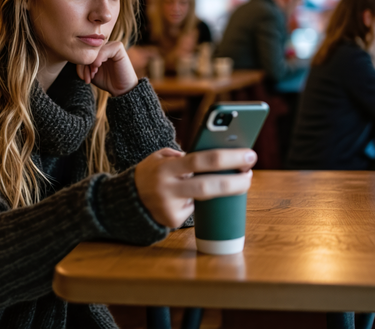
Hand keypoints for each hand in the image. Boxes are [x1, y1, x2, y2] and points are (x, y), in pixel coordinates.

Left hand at [76, 41, 137, 96]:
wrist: (121, 90)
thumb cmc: (107, 81)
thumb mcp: (91, 73)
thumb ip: (83, 65)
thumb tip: (75, 58)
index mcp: (98, 50)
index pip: (84, 51)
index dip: (80, 63)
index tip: (82, 77)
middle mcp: (104, 45)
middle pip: (87, 49)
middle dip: (84, 64)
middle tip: (86, 77)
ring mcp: (111, 45)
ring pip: (94, 50)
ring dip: (90, 63)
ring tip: (93, 74)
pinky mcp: (118, 47)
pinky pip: (104, 49)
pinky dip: (98, 58)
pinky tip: (98, 67)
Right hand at [135, 147, 256, 227]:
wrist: (125, 199)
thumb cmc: (150, 172)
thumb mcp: (159, 157)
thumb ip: (182, 156)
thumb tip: (213, 158)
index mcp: (165, 167)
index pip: (200, 161)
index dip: (227, 158)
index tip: (248, 154)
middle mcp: (167, 188)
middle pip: (208, 187)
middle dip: (235, 181)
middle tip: (250, 173)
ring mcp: (170, 207)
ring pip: (205, 200)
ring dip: (223, 192)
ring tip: (232, 181)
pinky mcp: (172, 221)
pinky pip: (194, 210)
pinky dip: (197, 202)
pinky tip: (190, 197)